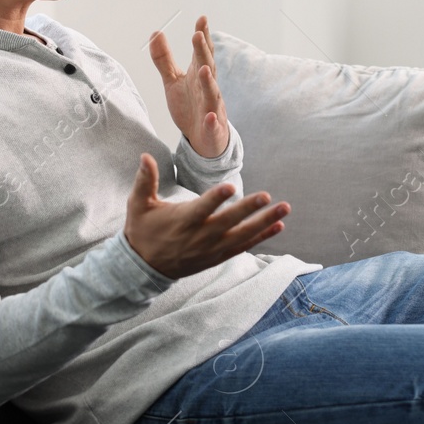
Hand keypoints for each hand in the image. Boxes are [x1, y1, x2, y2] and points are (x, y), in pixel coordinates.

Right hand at [124, 153, 288, 279]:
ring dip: (265, 222)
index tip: (231, 186)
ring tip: (284, 208)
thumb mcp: (138, 205)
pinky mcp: (218, 257)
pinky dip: (262, 237)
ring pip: (242, 236)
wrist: (143, 268)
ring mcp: (211, 249)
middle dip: (249, 209)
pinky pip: (243, 247)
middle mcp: (199, 236)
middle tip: (267, 196)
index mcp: (182, 221)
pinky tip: (278, 226)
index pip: (202, 208)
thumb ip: (145, 181)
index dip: (216, 198)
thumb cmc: (142, 231)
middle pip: (228, 222)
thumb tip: (145, 156)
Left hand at [149, 15, 228, 157]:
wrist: (202, 138)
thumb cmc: (190, 106)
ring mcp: (212, 108)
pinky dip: (212, 120)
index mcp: (198, 75)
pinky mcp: (212, 128)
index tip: (201, 18)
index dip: (202, 36)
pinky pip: (213, 124)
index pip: (202, 52)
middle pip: (207, 67)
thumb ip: (164, 59)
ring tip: (203, 69)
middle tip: (197, 35)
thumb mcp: (173, 81)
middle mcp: (208, 88)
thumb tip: (155, 33)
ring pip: (212, 93)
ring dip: (209, 81)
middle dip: (203, 52)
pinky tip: (211, 116)